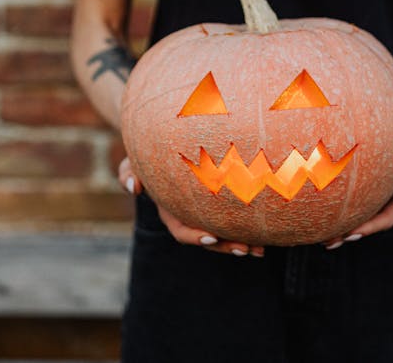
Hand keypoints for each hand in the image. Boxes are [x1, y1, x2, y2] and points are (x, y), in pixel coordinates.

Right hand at [118, 157, 264, 257]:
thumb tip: (134, 187)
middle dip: (225, 246)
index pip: (182, 230)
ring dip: (242, 243)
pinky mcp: (222, 204)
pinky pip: (235, 220)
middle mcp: (190, 216)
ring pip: (224, 233)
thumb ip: (127, 173)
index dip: (195, 236)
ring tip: (260, 250)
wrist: (165, 142)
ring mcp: (206, 213)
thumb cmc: (149, 152)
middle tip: (245, 249)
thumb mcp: (135, 161)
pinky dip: (249, 228)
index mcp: (171, 211)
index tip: (211, 236)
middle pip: (208, 238)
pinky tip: (265, 234)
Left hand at [322, 113, 392, 249]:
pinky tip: (327, 207)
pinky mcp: (376, 181)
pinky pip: (360, 198)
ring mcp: (385, 191)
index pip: (387, 218)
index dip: (369, 228)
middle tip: (328, 242)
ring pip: (364, 213)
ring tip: (323, 235)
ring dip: (345, 226)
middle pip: (372, 222)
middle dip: (350, 234)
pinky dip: (345, 207)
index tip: (349, 235)